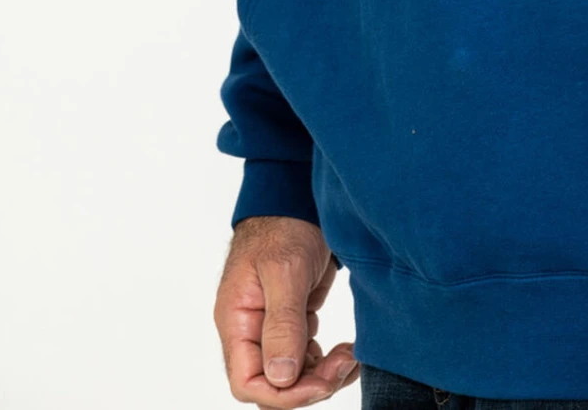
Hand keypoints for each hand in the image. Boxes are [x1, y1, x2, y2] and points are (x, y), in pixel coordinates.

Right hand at [214, 214, 359, 405]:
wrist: (297, 197)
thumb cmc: (284, 226)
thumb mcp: (285, 271)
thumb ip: (282, 324)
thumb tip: (280, 377)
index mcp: (237, 321)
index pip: (247, 383)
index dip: (284, 394)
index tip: (321, 382)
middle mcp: (249, 331)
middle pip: (272, 385)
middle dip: (310, 385)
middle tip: (346, 363)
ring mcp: (270, 327)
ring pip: (291, 376)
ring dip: (322, 376)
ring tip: (351, 357)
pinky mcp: (292, 321)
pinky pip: (304, 358)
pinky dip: (325, 362)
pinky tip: (345, 351)